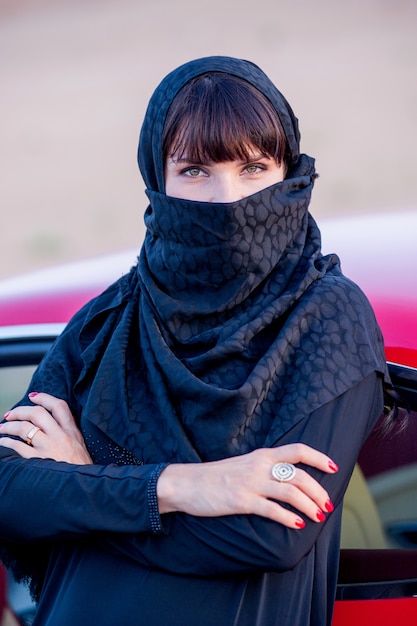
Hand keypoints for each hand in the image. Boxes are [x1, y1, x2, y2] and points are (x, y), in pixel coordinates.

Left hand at [0, 392, 92, 463]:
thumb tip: (57, 424)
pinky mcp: (39, 461)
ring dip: (9, 426)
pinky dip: (7, 442)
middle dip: (20, 411)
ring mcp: (49, 448)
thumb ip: (70, 434)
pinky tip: (2, 443)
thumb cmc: (82, 469)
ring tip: (2, 428)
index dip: (44, 398)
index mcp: (72, 431)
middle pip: (38, 413)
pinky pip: (18, 447)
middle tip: (10, 414)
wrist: (83, 487)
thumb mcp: (81, 447)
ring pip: (24, 428)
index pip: (59, 406)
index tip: (33, 396)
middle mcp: (60, 436)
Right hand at [157, 444, 337, 528]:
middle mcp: (260, 466)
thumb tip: (288, 479)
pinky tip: (297, 525)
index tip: (333, 468)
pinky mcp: (241, 501)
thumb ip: (265, 468)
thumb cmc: (216, 476)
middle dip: (318, 491)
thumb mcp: (244, 464)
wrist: (187, 483)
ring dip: (309, 506)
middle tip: (326, 505)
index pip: (298, 450)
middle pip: (300, 475)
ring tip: (318, 517)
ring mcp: (251, 483)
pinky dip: (288, 518)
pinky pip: (272, 509)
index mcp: (262, 455)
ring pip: (291, 492)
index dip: (319, 458)